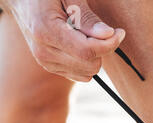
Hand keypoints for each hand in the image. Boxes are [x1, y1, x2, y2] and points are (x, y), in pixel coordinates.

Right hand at [2, 0, 124, 81]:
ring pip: (88, 72)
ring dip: (95, 56)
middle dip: (102, 48)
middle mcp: (44, 52)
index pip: (87, 51)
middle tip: (100, 30)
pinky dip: (87, 62)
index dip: (110, 44)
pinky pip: (82, 75)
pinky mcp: (51, 68)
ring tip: (84, 35)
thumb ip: (87, 17)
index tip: (119, 32)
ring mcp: (46, 63)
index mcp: (46, 31)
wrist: (24, 3)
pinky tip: (80, 45)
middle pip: (91, 65)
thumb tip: (108, 34)